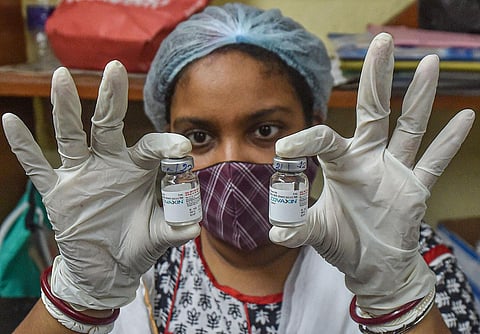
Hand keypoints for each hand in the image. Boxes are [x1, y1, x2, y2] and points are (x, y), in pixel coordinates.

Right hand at [2, 61, 199, 309]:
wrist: (108, 268)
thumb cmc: (138, 244)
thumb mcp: (160, 234)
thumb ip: (176, 227)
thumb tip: (194, 229)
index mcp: (139, 169)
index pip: (151, 146)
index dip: (165, 144)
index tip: (182, 147)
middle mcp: (110, 163)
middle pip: (108, 124)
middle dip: (111, 98)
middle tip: (114, 68)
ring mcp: (82, 174)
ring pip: (72, 135)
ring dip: (65, 108)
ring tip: (61, 77)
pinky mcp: (58, 190)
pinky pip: (38, 166)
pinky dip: (24, 146)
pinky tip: (9, 120)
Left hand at [269, 33, 474, 314]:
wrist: (371, 266)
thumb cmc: (342, 242)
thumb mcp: (316, 232)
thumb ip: (298, 227)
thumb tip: (275, 232)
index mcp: (341, 164)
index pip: (326, 139)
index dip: (306, 140)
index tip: (284, 150)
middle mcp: (368, 158)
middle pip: (373, 110)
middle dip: (377, 77)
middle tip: (381, 41)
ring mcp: (394, 170)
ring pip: (409, 127)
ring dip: (420, 97)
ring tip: (430, 63)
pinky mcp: (415, 187)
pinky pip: (434, 161)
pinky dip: (449, 142)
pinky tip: (465, 117)